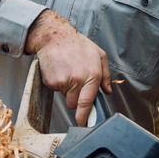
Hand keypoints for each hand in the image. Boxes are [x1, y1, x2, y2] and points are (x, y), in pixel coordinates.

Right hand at [25, 10, 111, 126]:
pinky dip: (56, 82)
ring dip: (66, 90)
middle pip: (74, 104)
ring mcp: (63, 81)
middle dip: (75, 98)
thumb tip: (107, 91)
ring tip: (67, 71)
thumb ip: (106, 74)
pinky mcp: (51, 81)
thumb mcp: (98, 54)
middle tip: (74, 81)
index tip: (83, 123)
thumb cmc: (76, 43)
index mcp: (92, 74)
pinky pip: (55, 90)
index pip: (88, 102)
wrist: (54, 36)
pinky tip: (59, 69)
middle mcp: (78, 79)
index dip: (85, 117)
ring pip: (64, 97)